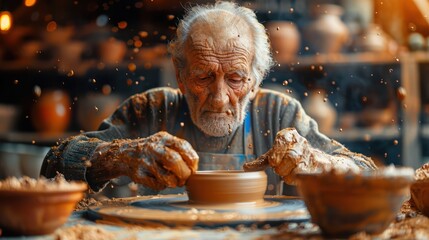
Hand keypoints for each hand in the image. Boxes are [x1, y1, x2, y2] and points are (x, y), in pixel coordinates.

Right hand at [92, 131, 198, 189]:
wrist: (123, 154)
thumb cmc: (152, 151)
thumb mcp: (164, 142)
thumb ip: (179, 151)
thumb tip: (194, 169)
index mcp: (163, 137)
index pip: (182, 146)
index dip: (192, 160)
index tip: (194, 168)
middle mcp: (153, 147)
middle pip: (174, 161)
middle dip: (185, 173)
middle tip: (186, 178)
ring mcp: (144, 161)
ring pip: (166, 176)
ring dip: (175, 182)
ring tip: (176, 182)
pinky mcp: (137, 174)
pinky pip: (156, 185)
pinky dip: (163, 186)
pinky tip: (162, 181)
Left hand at [244, 128, 359, 183]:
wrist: (312, 159)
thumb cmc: (287, 156)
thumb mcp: (273, 156)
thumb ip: (261, 162)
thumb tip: (245, 167)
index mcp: (288, 135)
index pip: (283, 140)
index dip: (277, 152)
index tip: (272, 162)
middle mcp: (301, 142)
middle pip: (292, 157)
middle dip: (282, 167)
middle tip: (278, 170)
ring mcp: (311, 153)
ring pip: (300, 167)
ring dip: (290, 174)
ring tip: (285, 174)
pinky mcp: (319, 165)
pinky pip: (308, 174)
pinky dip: (299, 179)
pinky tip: (294, 178)